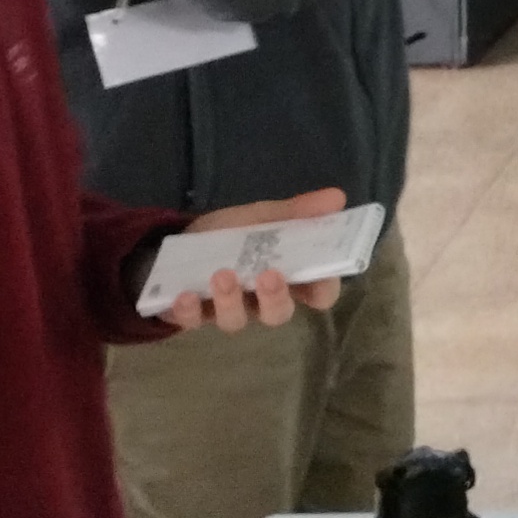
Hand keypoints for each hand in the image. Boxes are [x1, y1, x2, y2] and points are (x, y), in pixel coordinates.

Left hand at [166, 188, 350, 330]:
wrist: (180, 239)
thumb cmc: (233, 232)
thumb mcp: (264, 216)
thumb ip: (297, 212)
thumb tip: (337, 197)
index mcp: (288, 277)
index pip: (318, 293)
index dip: (324, 289)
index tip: (322, 275)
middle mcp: (261, 301)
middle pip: (278, 314)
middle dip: (275, 299)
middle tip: (269, 275)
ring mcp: (226, 310)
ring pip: (235, 320)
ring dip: (230, 301)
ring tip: (222, 274)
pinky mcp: (191, 315)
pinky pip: (192, 321)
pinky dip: (188, 310)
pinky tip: (185, 295)